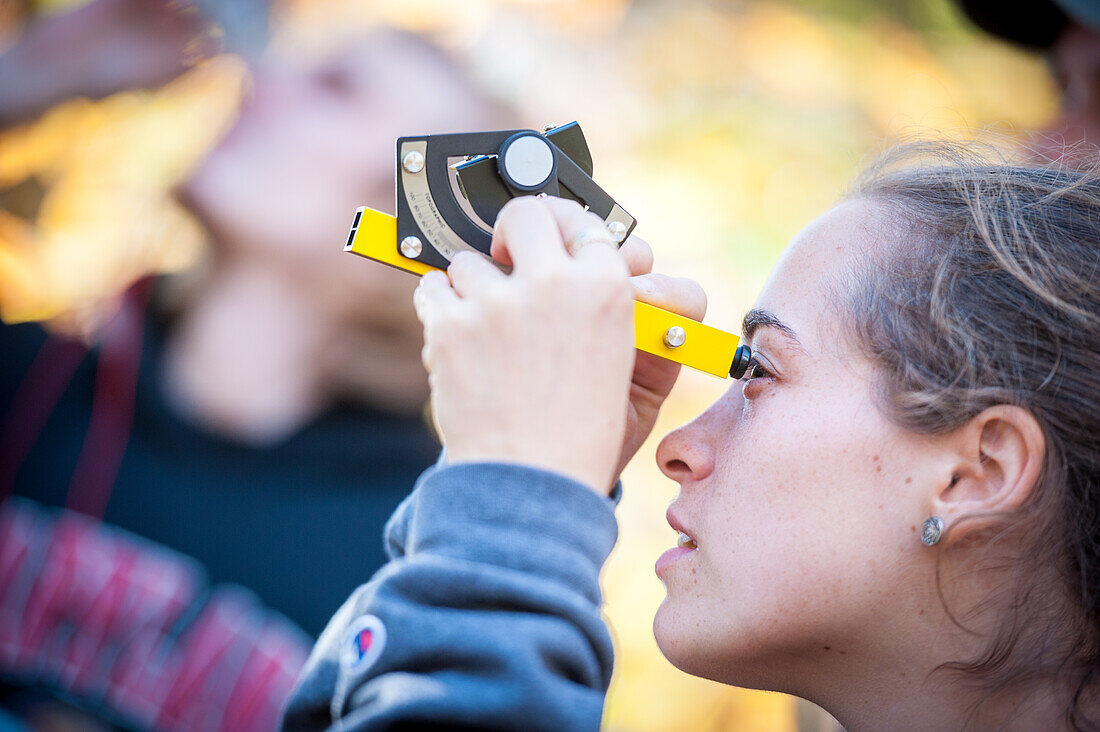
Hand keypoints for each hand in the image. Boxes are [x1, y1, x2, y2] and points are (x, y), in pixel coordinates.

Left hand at [415, 196, 633, 492]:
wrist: (530, 486)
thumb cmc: (583, 436)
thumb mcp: (638, 372)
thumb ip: (625, 309)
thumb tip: (607, 260)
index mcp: (607, 290)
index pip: (588, 225)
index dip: (571, 233)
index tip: (558, 244)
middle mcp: (552, 285)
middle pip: (528, 214)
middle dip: (518, 230)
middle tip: (512, 254)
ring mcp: (497, 303)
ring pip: (471, 258)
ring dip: (475, 285)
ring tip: (488, 330)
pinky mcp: (451, 326)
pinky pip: (433, 286)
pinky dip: (439, 307)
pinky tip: (458, 335)